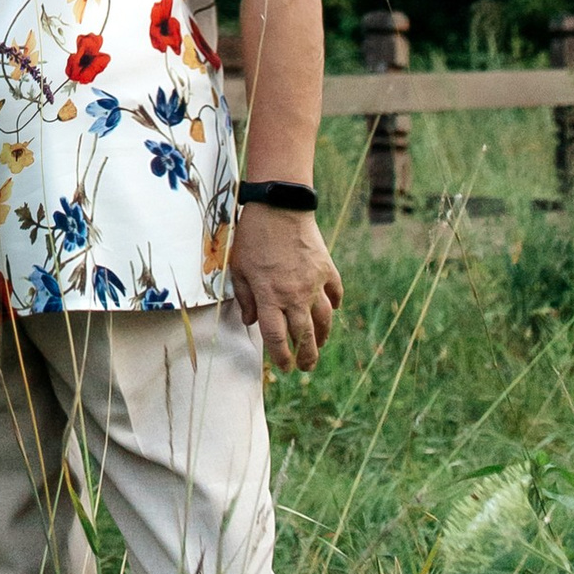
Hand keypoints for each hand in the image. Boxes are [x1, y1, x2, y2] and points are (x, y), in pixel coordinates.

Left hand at [230, 207, 341, 368]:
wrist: (279, 205)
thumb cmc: (253, 235)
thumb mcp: (238, 266)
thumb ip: (245, 296)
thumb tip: (250, 322)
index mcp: (269, 296)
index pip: (277, 338)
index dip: (281, 357)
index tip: (284, 367)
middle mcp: (294, 295)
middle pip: (304, 337)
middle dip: (306, 357)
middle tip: (306, 367)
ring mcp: (314, 284)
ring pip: (324, 321)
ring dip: (322, 338)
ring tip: (319, 346)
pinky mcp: (327, 270)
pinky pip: (335, 294)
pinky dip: (334, 305)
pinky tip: (331, 310)